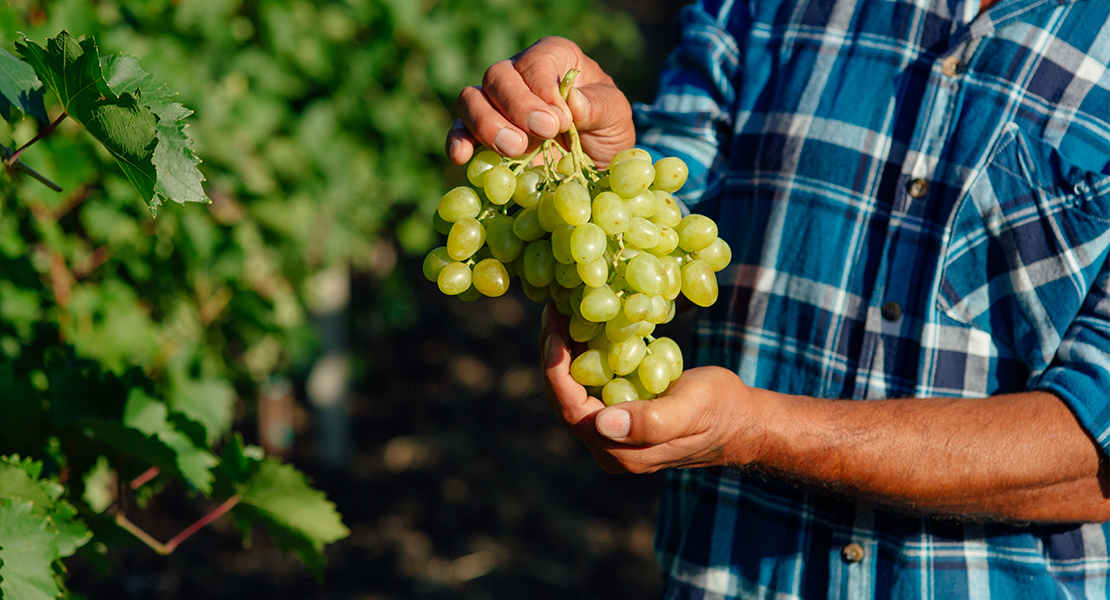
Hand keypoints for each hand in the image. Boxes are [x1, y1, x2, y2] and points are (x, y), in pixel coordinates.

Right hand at [447, 37, 635, 166]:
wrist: (594, 162)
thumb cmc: (606, 128)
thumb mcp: (615, 116)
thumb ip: (597, 106)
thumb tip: (574, 102)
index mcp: (552, 57)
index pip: (535, 62)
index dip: (543, 89)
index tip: (561, 121)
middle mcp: (518, 73)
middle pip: (498, 76)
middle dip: (517, 106)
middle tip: (543, 133)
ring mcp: (495, 103)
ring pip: (472, 99)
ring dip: (488, 124)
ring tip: (514, 149)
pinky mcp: (482, 134)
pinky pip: (460, 130)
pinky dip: (458, 141)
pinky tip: (463, 156)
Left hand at [539, 306, 768, 473]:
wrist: (741, 420)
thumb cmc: (720, 410)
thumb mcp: (691, 409)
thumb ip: (650, 421)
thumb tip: (602, 424)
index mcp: (620, 452)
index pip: (572, 411)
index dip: (556, 371)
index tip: (554, 331)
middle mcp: (609, 448)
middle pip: (565, 401)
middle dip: (554, 356)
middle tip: (552, 313)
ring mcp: (613, 435)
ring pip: (574, 393)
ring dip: (565, 355)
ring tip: (562, 315)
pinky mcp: (620, 418)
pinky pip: (590, 388)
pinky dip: (583, 357)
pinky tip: (583, 328)